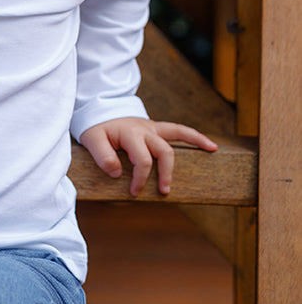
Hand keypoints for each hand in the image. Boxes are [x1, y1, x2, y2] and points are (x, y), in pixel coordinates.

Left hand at [79, 118, 217, 196]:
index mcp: (130, 133)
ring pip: (177, 137)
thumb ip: (102, 156)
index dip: (140, 178)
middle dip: (165, 173)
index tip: (134, 192)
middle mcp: (145, 129)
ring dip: (192, 148)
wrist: (98, 111)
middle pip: (163, 151)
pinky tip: (211, 146)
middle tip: (164, 191)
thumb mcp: (91, 140)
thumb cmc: (96, 128)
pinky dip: (195, 137)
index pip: (143, 159)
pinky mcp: (156, 128)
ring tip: (209, 156)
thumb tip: (117, 173)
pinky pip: (179, 130)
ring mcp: (152, 128)